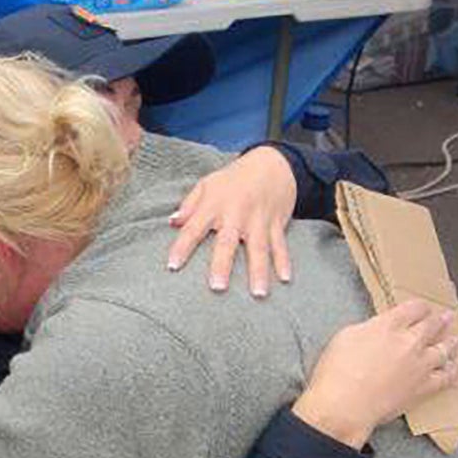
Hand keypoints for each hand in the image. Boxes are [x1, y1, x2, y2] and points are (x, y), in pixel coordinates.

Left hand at [168, 146, 297, 296]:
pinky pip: (280, 245)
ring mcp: (258, 220)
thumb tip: (172, 222)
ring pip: (258, 248)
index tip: (172, 266)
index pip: (194, 229)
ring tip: (258, 294)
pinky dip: (284, 261)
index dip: (182, 247)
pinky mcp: (276, 223)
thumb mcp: (207, 184)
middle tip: (217, 287)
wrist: (271, 164)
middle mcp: (236, 214)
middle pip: (227, 243)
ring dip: (258, 271)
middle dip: (222, 265)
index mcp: (214, 205)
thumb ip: (190, 205)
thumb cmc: (233, 178)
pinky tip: (285, 279)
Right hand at [293, 299, 457, 447]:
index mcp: (388, 325)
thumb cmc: (337, 371)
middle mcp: (409, 342)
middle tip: (447, 317)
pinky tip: (454, 366)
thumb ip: (369, 328)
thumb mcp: (346, 336)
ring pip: (444, 349)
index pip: (413, 309)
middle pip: (432, 326)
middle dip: (440, 320)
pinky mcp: (424, 387)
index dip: (420, 307)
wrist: (345, 405)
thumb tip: (379, 329)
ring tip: (455, 340)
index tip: (422, 307)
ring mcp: (420, 365)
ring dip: (451, 342)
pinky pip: (446, 376)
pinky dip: (452, 369)